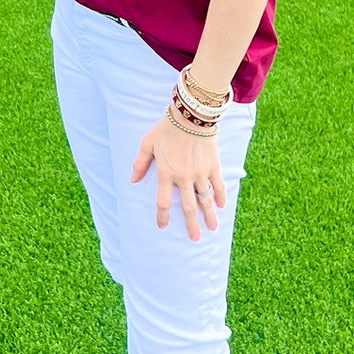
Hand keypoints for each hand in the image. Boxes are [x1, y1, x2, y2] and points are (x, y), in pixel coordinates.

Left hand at [131, 118, 226, 240]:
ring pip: (205, 199)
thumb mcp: (148, 143)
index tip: (163, 226)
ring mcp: (200, 172)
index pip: (162, 201)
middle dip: (191, 224)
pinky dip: (220, 196)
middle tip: (194, 239)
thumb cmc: (167, 127)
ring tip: (212, 228)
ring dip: (209, 215)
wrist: (192, 114)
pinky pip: (217, 185)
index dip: (162, 216)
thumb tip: (132, 180)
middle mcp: (183, 177)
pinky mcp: (213, 165)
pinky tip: (221, 206)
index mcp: (166, 173)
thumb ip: (140, 163)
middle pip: (188, 207)